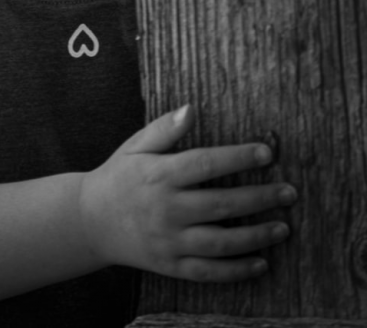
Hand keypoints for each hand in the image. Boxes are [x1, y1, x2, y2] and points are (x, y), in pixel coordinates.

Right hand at [79, 104, 296, 282]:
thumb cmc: (119, 176)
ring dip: (256, 236)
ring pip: (220, 242)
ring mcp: (169, 240)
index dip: (238, 157)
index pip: (206, 163)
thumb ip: (165, 128)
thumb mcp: (136, 145)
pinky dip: (237, 271)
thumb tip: (192, 108)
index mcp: (160, 175)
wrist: (90, 221)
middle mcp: (166, 209)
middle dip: (260, 198)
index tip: (267, 152)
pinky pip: (209, 271)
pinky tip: (261, 263)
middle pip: (221, 204)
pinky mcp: (170, 265)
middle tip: (289, 192)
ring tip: (283, 227)